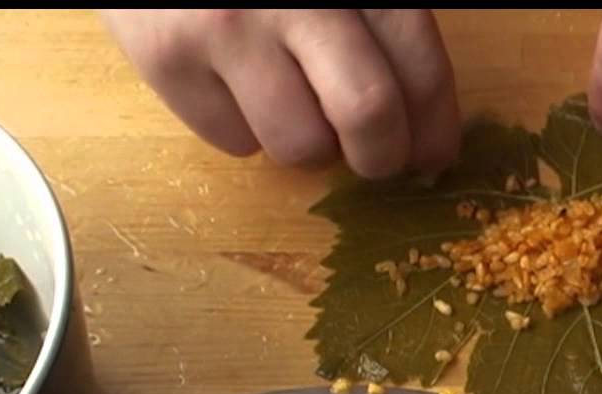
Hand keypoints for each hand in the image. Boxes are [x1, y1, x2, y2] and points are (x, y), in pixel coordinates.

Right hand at [100, 9, 459, 177]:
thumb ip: (381, 32)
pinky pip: (234, 143)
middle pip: (368, 114)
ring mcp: (227, 28)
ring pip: (300, 146)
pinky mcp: (167, 58)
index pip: (420, 70)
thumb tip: (420, 129)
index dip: (434, 130)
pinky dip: (245, 131)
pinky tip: (234, 84)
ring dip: (307, 145)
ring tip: (291, 104)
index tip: (431, 154)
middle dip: (381, 156)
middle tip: (373, 157)